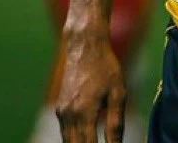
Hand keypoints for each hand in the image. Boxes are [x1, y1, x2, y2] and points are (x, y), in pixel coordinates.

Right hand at [56, 28, 126, 142]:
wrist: (84, 45)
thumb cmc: (106, 67)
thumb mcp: (117, 92)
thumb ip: (116, 123)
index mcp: (84, 112)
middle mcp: (68, 115)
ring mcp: (61, 112)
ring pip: (68, 142)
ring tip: (94, 141)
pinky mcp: (60, 108)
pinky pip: (66, 133)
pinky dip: (74, 140)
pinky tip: (86, 140)